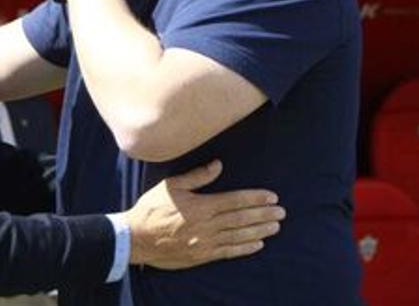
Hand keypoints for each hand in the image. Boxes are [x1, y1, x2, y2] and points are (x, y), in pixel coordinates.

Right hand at [123, 160, 283, 269]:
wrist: (136, 238)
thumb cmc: (152, 208)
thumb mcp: (171, 186)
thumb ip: (197, 176)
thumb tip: (218, 164)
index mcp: (200, 205)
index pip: (234, 201)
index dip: (255, 198)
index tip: (271, 196)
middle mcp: (206, 225)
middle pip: (241, 219)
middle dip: (263, 214)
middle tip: (282, 212)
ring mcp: (205, 242)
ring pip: (238, 236)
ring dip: (259, 231)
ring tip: (275, 226)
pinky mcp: (201, 255)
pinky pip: (228, 252)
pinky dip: (244, 248)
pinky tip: (258, 244)